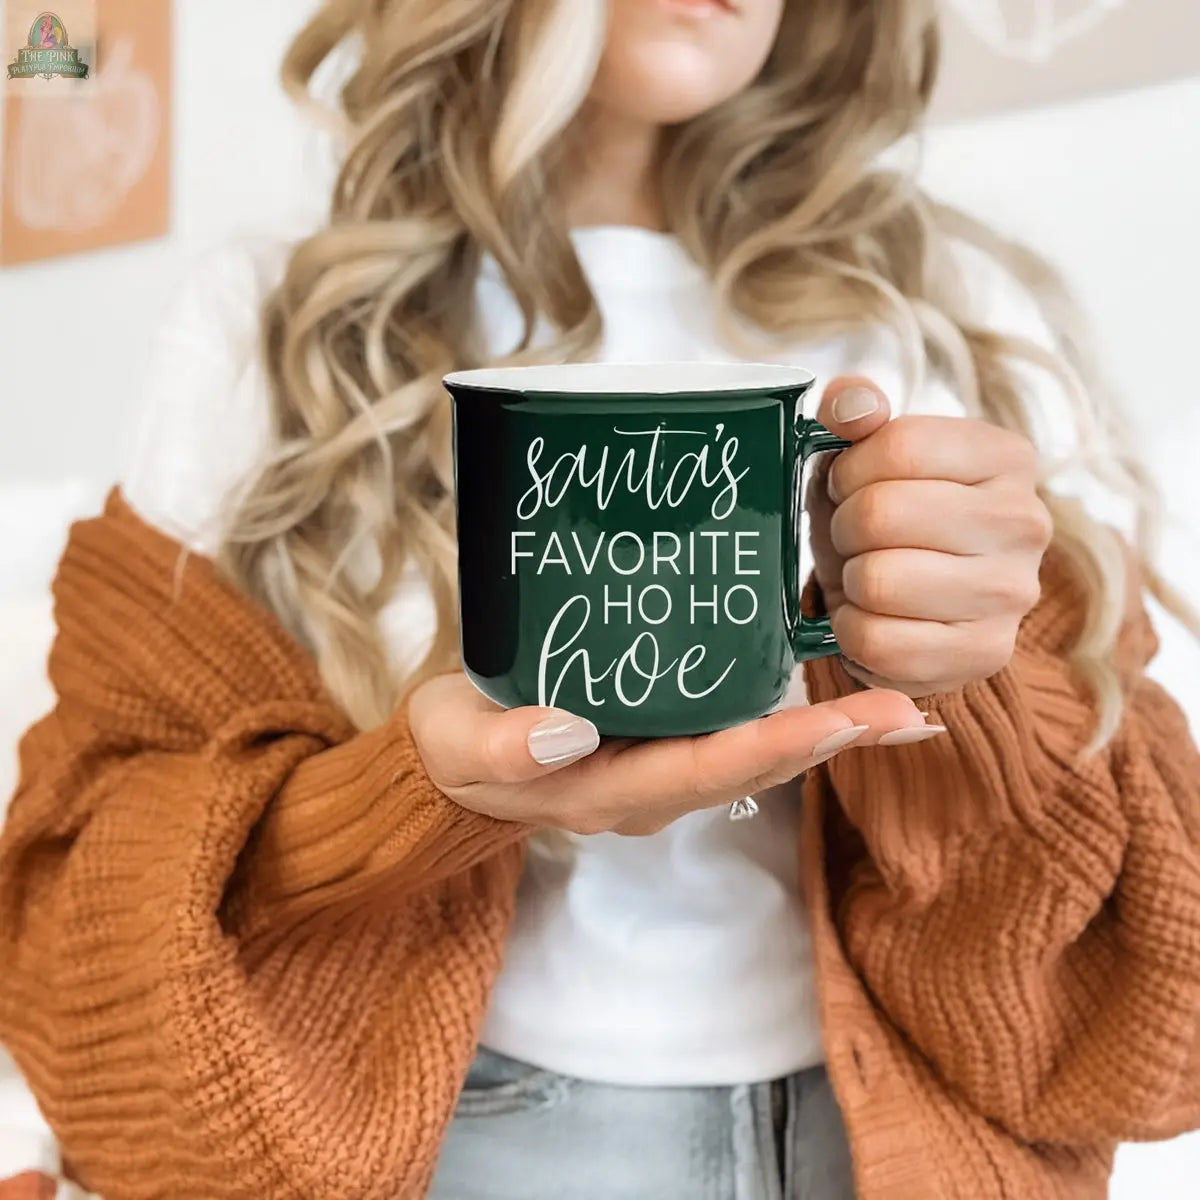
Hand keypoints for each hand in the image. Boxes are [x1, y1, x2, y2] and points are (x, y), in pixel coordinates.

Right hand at [408, 673, 933, 835]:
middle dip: (832, 743)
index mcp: (608, 791)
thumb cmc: (456, 747)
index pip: (705, 771)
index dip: (773, 745)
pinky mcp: (661, 738)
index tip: (839, 718)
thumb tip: (566, 732)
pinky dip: (791, 716)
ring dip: (829, 734)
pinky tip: (837, 693)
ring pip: (756, 753)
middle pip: (753, 768)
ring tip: (904, 709)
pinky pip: (737, 732)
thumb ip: (504, 750)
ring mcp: (660, 767)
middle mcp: (650, 788)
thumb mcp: (460, 747)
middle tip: (911, 713)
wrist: (454, 758)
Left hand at [807, 378, 1052, 697]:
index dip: (847, 471)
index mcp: (1006, 456)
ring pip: (877, 580)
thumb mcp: (863, 458)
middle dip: (845, 529)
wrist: (908, 607)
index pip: (897, 446)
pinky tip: (872, 620)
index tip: (849, 487)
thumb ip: (854, 413)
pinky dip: (853, 633)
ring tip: (865, 578)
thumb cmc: (884, 522)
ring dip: (849, 582)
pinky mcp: (986, 654)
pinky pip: (878, 642)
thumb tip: (850, 405)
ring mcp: (1013, 594)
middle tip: (855, 540)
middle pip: (881, 514)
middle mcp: (1026, 521)